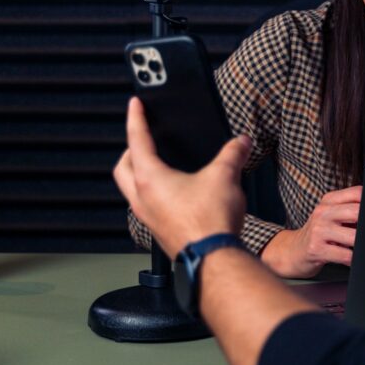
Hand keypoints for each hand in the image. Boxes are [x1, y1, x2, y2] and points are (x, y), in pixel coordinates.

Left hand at [114, 97, 251, 258]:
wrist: (212, 258)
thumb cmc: (209, 221)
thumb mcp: (225, 176)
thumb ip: (233, 153)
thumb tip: (242, 141)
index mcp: (150, 179)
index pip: (137, 141)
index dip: (136, 119)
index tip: (134, 105)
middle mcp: (142, 198)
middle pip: (122, 168)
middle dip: (129, 150)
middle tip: (140, 139)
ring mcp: (148, 217)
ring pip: (131, 190)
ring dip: (138, 174)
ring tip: (156, 166)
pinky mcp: (159, 231)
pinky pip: (146, 206)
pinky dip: (152, 193)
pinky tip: (173, 194)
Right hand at [260, 186, 361, 277]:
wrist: (292, 251)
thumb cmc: (318, 234)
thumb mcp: (331, 215)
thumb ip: (350, 209)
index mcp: (329, 200)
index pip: (357, 193)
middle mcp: (323, 212)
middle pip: (357, 212)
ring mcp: (319, 230)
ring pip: (353, 236)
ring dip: (363, 244)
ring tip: (363, 247)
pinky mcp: (316, 249)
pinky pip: (345, 255)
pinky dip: (354, 259)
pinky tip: (353, 258)